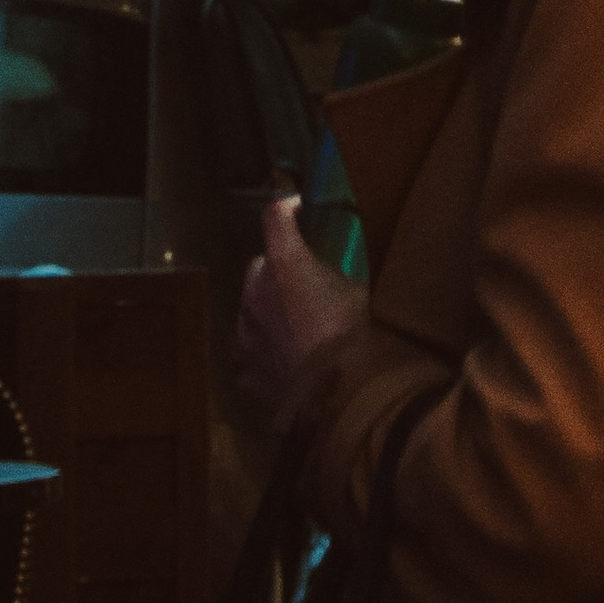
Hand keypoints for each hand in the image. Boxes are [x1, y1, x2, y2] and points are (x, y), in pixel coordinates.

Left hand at [236, 195, 364, 414]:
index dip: (286, 208)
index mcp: (285, 264)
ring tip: (295, 327)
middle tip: (302, 281)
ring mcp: (247, 333)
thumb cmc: (355, 334)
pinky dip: (265, 353)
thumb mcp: (357, 292)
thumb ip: (335, 277)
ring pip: (250, 310)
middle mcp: (256, 293)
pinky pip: (251, 354)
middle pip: (258, 266)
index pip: (275, 217)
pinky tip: (286, 363)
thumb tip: (336, 274)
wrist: (338, 394)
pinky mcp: (248, 369)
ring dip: (267, 311)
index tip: (298, 208)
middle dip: (275, 269)